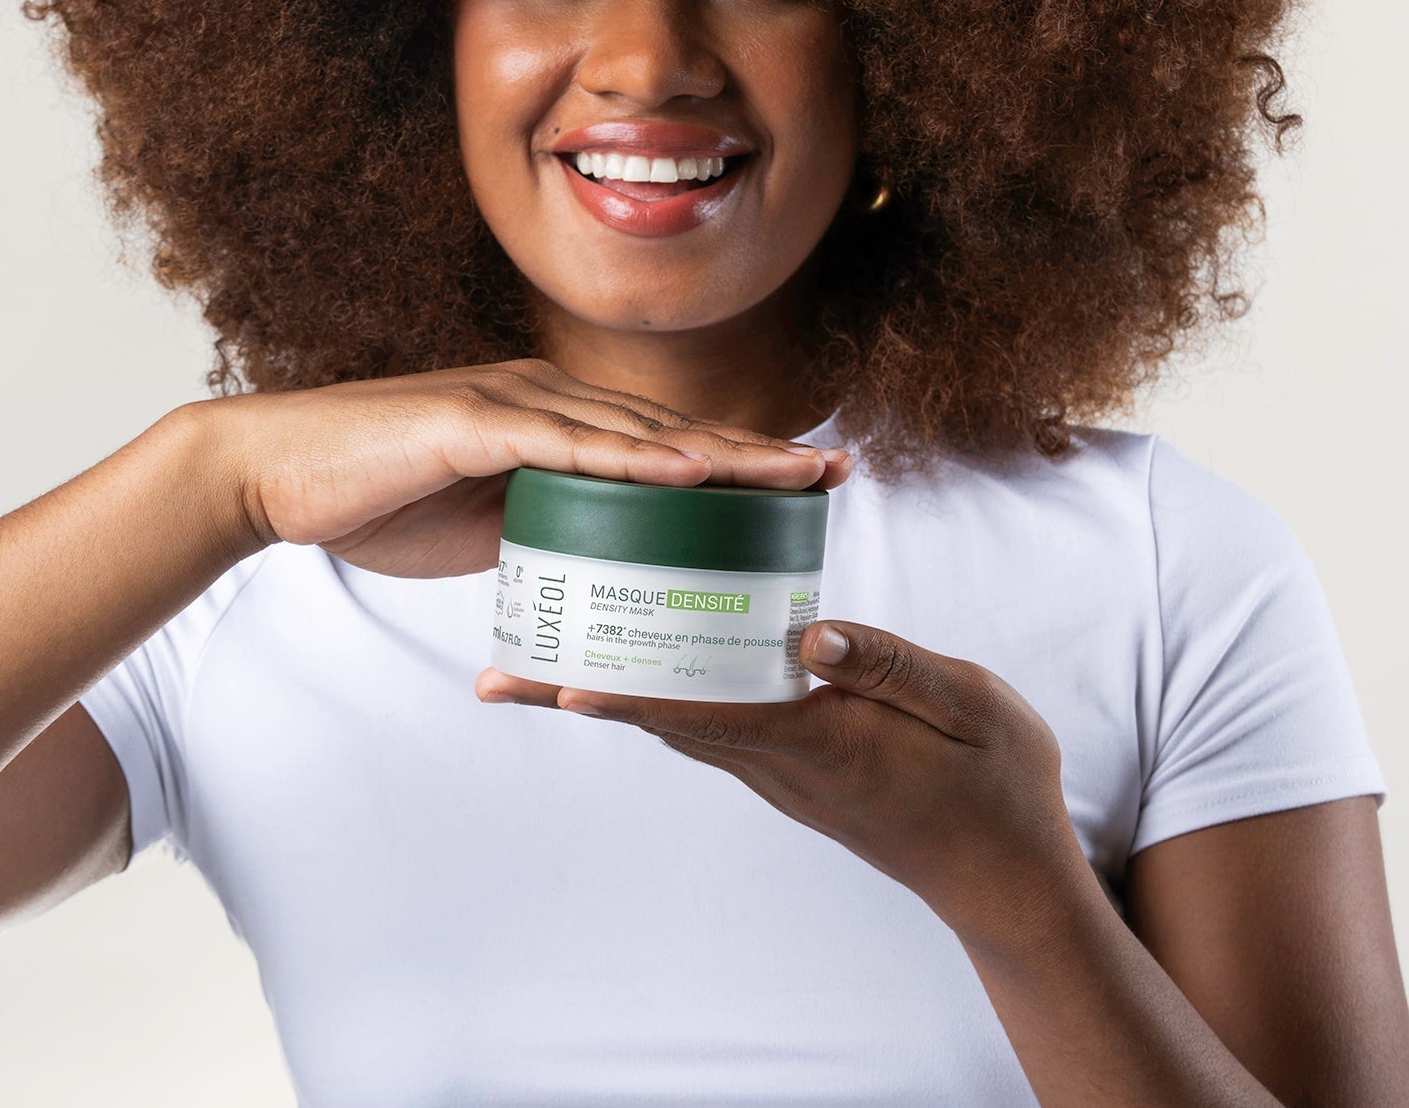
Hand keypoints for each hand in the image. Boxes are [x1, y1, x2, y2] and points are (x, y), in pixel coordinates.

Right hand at [186, 358, 850, 579]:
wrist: (282, 474)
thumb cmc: (377, 496)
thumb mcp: (482, 520)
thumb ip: (539, 522)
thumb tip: (587, 559)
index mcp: (552, 420)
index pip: (661, 442)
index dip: (739, 458)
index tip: (805, 480)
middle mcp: (546, 399)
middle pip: (672, 429)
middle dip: (759, 453)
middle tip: (836, 470)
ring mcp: (514, 405)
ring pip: (638, 430)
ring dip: (723, 452)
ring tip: (795, 473)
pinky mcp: (476, 425)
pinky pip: (569, 444)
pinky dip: (634, 458)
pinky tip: (692, 469)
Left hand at [477, 618, 1088, 947]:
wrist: (1011, 879)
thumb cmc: (997, 785)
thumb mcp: (968, 706)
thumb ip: (888, 664)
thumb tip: (804, 629)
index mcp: (821, 742)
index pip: (705, 716)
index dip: (628, 697)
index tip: (556, 687)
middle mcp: (783, 763)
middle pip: (662, 721)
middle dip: (578, 695)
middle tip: (495, 676)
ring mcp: (783, 772)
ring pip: (679, 723)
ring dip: (609, 694)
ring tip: (542, 662)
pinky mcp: (794, 768)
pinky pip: (711, 724)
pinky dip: (663, 694)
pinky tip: (647, 660)